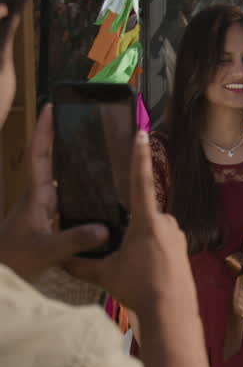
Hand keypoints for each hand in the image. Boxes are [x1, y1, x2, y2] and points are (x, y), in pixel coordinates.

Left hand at [0, 104, 107, 278]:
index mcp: (36, 196)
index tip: (51, 108)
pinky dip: (76, 193)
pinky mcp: (44, 224)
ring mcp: (40, 211)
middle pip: (49, 162)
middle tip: (81, 125)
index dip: (44, 131)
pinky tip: (94, 198)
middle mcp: (38, 198)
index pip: (40, 155)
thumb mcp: (45, 251)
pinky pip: (63, 200)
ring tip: (95, 155)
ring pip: (57, 181)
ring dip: (70, 166)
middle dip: (60, 141)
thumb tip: (104, 229)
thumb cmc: (13, 259)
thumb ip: (74, 240)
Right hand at [68, 130, 197, 318]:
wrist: (172, 313)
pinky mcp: (184, 249)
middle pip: (141, 214)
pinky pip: (163, 242)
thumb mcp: (104, 276)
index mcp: (146, 222)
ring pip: (152, 229)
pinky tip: (145, 272)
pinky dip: (152, 253)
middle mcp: (166, 223)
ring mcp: (178, 235)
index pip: (140, 181)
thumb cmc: (139, 290)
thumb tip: (60, 258)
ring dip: (140, 242)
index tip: (142, 132)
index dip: (139, 156)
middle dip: (128, 228)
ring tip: (133, 267)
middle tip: (122, 254)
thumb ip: (81, 263)